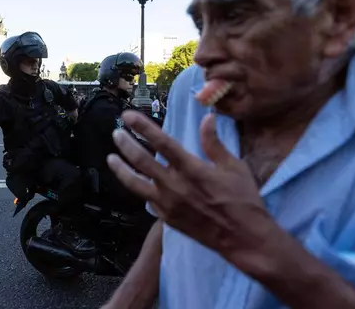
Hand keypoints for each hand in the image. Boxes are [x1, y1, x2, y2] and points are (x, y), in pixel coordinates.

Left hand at [107, 110, 272, 258]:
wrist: (243, 238)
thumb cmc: (243, 200)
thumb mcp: (234, 167)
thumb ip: (214, 143)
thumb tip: (206, 118)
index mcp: (192, 169)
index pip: (162, 143)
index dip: (143, 127)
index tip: (128, 115)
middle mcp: (175, 186)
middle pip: (141, 161)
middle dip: (125, 144)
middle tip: (116, 132)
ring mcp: (168, 204)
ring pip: (135, 183)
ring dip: (121, 169)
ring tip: (111, 157)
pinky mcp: (166, 218)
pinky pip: (147, 200)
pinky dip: (138, 188)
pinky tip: (133, 180)